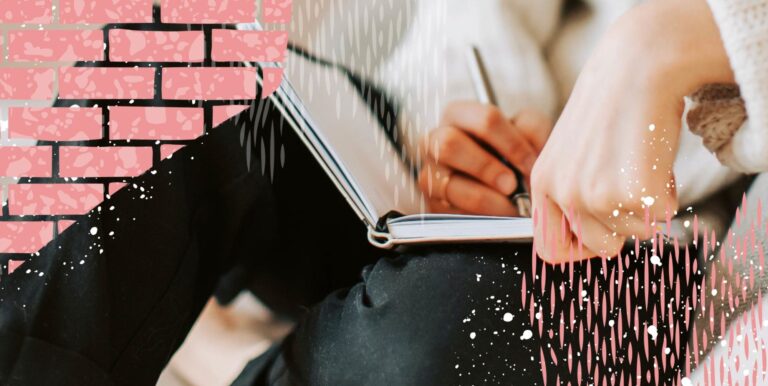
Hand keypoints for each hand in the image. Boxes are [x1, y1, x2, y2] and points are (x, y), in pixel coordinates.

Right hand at [418, 101, 551, 214]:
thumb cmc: (513, 150)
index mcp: (459, 115)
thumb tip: (527, 157)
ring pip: (449, 184)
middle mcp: (435, 141)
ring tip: (509, 207)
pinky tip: (495, 217)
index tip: (530, 164)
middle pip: (450, 144)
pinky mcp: (432, 204)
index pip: (485, 120)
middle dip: (486, 168)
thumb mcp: (528, 131)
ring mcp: (429, 174)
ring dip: (484, 198)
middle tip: (512, 185)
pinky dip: (477, 218)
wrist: (505, 182)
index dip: (512, 143)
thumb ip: (532, 131)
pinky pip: (450, 213)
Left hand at [531, 0, 734, 262]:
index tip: (600, 234)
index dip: (579, 249)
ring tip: (640, 162)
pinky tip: (654, 157)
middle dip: (624, 225)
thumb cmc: (611, 107)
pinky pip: (660, 217)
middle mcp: (562, 193)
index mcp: (542, 182)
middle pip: (600, 247)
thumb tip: (591, 238)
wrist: (637, 67)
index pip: (550, 248)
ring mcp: (594, 196)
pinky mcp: (630, 194)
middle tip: (630, 187)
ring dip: (646, 206)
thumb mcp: (572, 152)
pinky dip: (667, 193)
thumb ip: (572, 192)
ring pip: (634, 233)